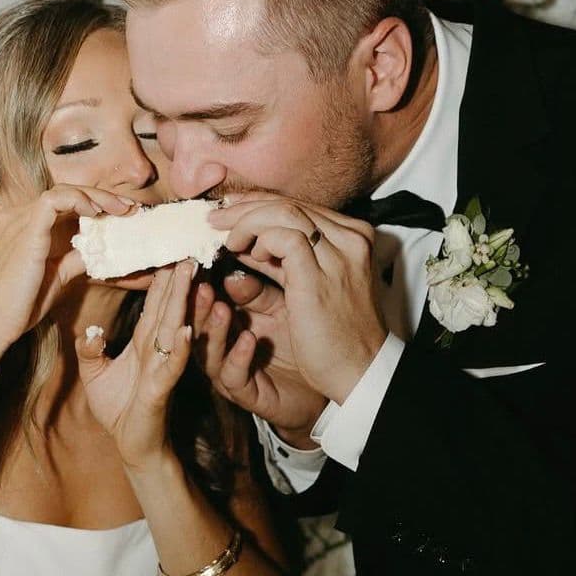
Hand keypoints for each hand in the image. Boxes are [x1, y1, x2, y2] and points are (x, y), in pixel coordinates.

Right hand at [0, 186, 135, 349]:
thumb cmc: (19, 306)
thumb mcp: (56, 276)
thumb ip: (73, 259)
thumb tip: (95, 251)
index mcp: (22, 227)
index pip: (61, 203)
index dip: (93, 202)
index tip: (122, 213)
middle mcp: (18, 217)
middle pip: (65, 193)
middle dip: (102, 197)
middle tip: (129, 207)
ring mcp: (20, 220)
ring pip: (63, 191)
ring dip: (96, 196)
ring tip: (120, 208)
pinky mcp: (26, 228)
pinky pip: (55, 199)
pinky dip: (79, 199)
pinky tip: (96, 212)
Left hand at [77, 260, 195, 468]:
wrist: (130, 446)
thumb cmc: (119, 410)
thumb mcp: (96, 375)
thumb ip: (91, 350)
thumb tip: (89, 331)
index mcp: (144, 342)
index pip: (153, 304)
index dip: (159, 278)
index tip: (165, 249)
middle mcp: (157, 350)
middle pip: (168, 308)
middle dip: (177, 279)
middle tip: (186, 248)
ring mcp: (161, 367)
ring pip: (175, 329)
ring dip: (184, 304)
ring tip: (191, 276)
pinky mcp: (159, 389)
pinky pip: (170, 366)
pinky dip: (178, 349)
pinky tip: (184, 331)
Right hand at [193, 270, 325, 442]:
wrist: (322, 385)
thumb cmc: (294, 343)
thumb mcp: (277, 308)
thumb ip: (257, 292)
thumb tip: (232, 274)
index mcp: (223, 325)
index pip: (203, 303)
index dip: (196, 284)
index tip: (195, 262)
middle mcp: (219, 349)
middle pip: (197, 326)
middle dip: (196, 305)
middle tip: (199, 282)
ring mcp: (229, 373)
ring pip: (208, 353)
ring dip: (213, 329)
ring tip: (221, 308)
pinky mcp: (247, 394)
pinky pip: (234, 376)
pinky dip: (238, 357)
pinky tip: (248, 339)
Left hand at [207, 193, 386, 404]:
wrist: (360, 371)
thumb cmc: (336, 335)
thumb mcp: (309, 285)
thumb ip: (282, 260)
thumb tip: (245, 241)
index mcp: (352, 237)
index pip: (300, 206)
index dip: (260, 205)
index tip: (231, 213)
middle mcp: (351, 238)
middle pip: (291, 204)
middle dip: (247, 208)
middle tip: (216, 218)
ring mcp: (339, 253)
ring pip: (284, 213)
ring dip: (246, 222)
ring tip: (225, 238)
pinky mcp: (320, 273)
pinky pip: (282, 237)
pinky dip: (258, 240)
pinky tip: (246, 254)